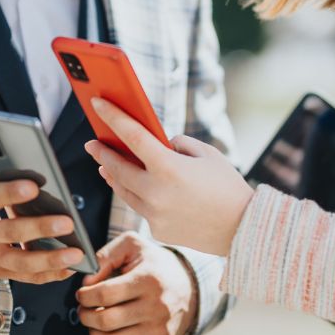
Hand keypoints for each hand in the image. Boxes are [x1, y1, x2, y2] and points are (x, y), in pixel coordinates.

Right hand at [0, 154, 83, 284]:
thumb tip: (20, 157)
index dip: (11, 193)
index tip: (35, 186)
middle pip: (10, 232)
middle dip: (40, 228)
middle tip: (68, 223)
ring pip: (20, 262)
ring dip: (50, 259)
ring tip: (77, 253)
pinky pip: (25, 277)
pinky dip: (49, 274)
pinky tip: (70, 267)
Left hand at [75, 233, 195, 334]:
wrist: (190, 286)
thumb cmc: (155, 264)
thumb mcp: (132, 246)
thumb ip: (105, 256)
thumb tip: (86, 282)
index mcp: (148, 279)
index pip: (104, 294)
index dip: (85, 296)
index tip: (82, 294)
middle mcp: (156, 306)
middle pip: (106, 320)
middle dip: (85, 316)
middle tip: (84, 309)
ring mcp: (159, 329)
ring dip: (94, 334)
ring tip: (94, 323)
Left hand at [84, 98, 252, 256]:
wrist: (242, 229)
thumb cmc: (227, 186)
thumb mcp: (206, 154)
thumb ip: (178, 144)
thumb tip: (159, 146)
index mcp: (169, 167)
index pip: (132, 136)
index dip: (112, 117)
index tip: (98, 104)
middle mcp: (156, 192)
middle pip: (118, 168)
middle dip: (102, 154)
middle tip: (92, 144)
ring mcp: (154, 214)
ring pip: (124, 191)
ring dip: (112, 176)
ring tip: (105, 165)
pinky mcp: (157, 230)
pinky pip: (141, 208)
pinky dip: (137, 195)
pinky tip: (134, 187)